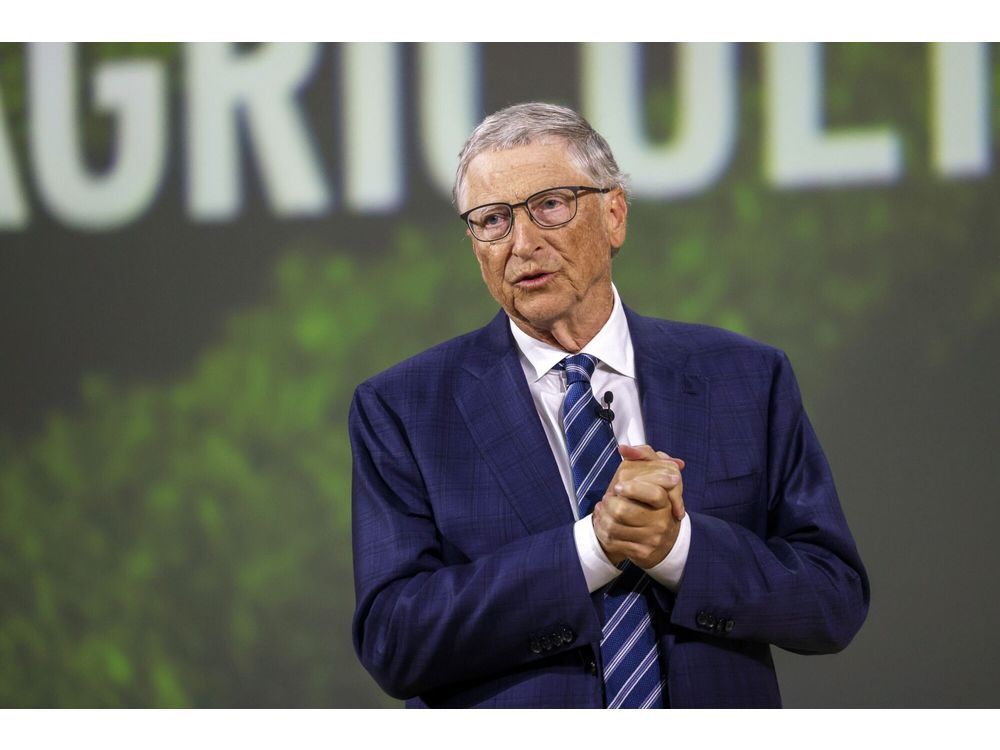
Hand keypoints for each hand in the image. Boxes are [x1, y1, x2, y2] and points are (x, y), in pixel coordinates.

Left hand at [592, 444, 684, 568]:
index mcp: (666, 500)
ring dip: (602, 517)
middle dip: (609, 504)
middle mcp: (663, 521)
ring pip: (614, 527)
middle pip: (624, 511)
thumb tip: (623, 448)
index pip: (653, 493)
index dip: (633, 489)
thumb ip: (643, 454)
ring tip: (602, 509)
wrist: (661, 539)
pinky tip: (601, 523)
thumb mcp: (654, 473)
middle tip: (606, 498)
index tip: (618, 486)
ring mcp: (653, 539)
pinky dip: (603, 532)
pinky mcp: (643, 553)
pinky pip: (614, 542)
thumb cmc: (653, 500)